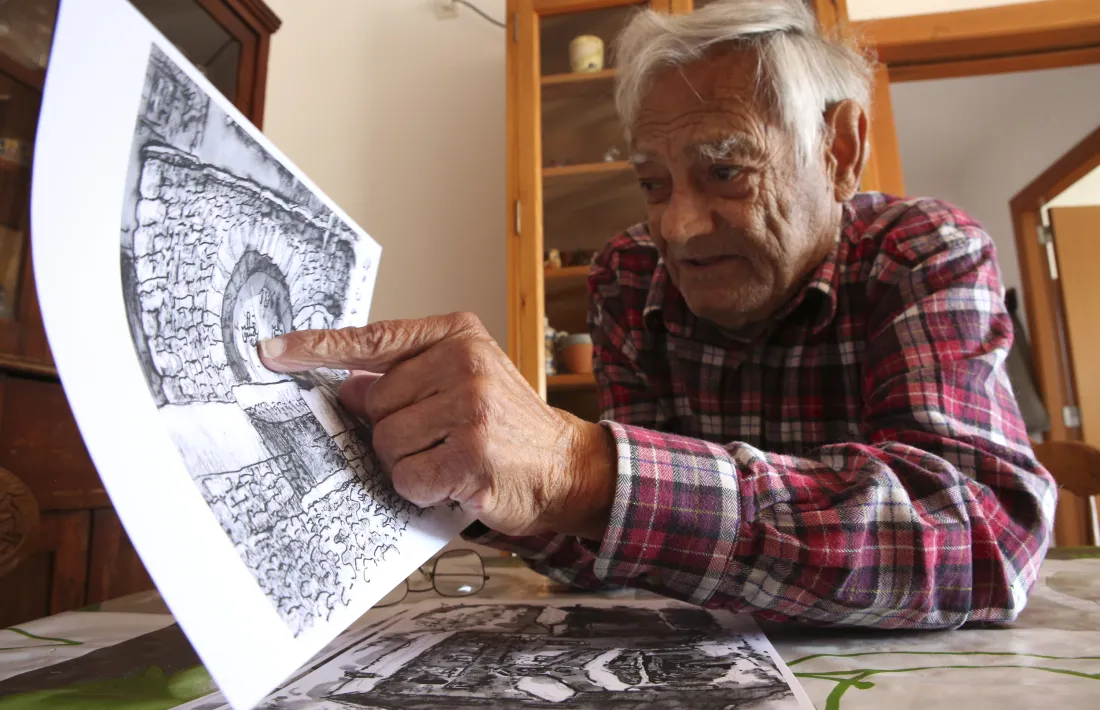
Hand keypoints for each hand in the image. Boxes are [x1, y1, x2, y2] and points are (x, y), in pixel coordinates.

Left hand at [258, 312, 615, 538]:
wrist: (567, 465)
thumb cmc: (508, 426)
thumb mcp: (464, 379)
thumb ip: (406, 378)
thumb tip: (345, 390)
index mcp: (458, 335)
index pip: (374, 339)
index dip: (317, 348)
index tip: (271, 353)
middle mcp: (464, 362)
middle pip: (372, 403)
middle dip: (393, 429)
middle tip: (438, 436)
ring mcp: (470, 407)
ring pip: (385, 443)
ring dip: (409, 463)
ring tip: (451, 458)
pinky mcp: (472, 453)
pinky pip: (407, 477)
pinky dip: (423, 489)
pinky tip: (456, 481)